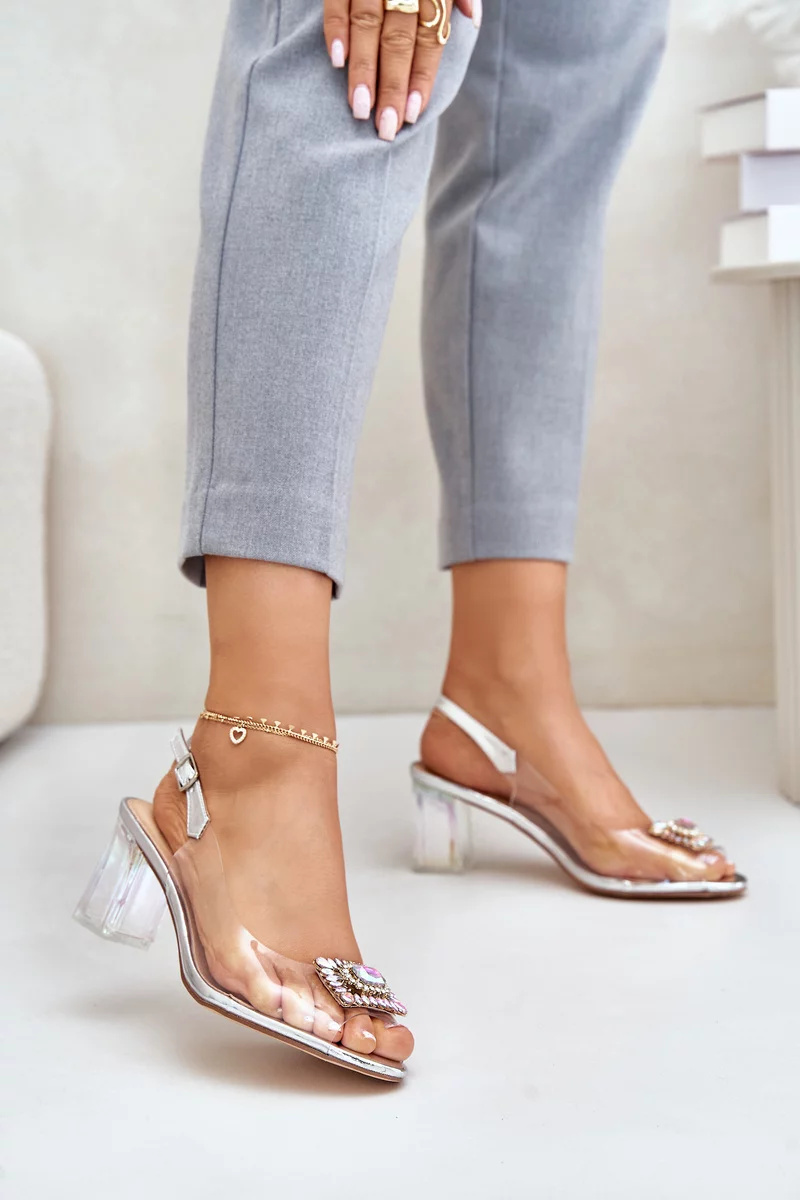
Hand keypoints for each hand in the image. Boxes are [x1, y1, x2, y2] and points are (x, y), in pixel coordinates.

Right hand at [323, 0, 480, 140]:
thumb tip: (472, 19)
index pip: (431, 36)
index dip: (422, 75)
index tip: (413, 113)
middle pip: (399, 37)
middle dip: (392, 84)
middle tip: (385, 128)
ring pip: (368, 23)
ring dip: (363, 69)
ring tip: (360, 109)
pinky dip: (335, 28)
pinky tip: (335, 62)